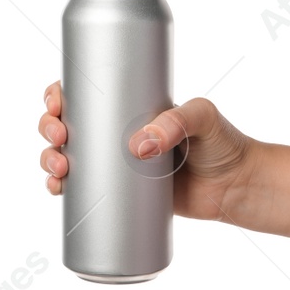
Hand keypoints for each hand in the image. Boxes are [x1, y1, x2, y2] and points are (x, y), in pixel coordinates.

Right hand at [40, 82, 261, 223]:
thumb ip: (177, 122)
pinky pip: (85, 190)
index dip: (60, 95)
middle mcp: (120, 133)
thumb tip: (138, 146)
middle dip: (49, 127)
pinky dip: (64, 188)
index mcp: (132, 107)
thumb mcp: (204, 118)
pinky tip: (57, 189)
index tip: (56, 102)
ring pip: (70, 156)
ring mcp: (120, 164)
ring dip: (50, 159)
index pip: (86, 94)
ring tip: (60, 168)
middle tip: (59, 136)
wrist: (240, 187)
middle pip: (69, 124)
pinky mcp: (126, 195)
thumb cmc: (225, 145)